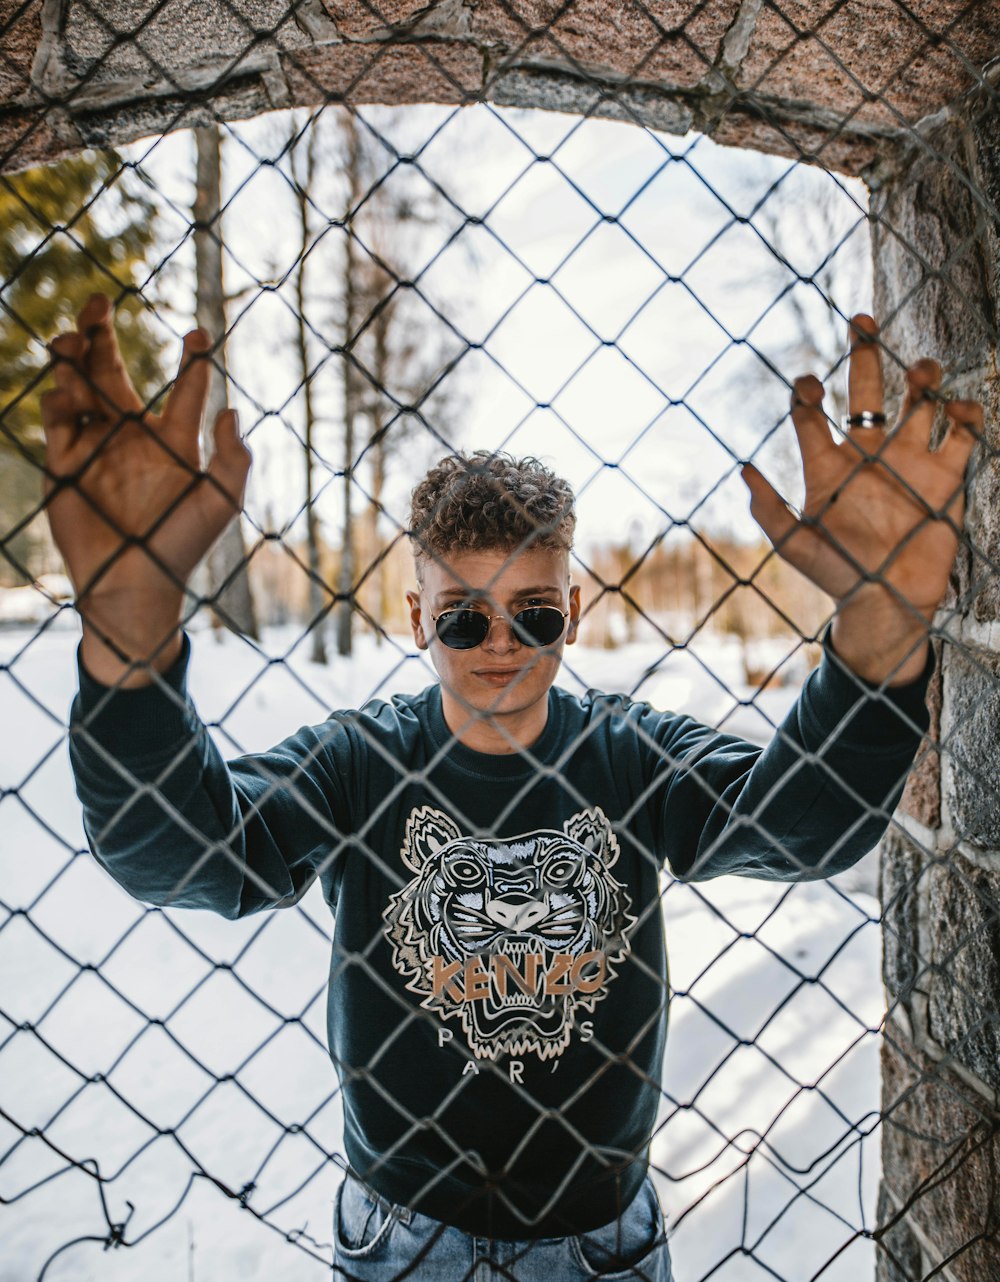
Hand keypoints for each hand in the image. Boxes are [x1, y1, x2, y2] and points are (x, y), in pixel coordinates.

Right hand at [42, 293, 251, 678]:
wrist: (134, 584)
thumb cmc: (184, 546)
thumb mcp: (222, 503)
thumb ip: (233, 458)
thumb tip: (231, 408)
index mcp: (175, 441)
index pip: (187, 389)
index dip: (194, 360)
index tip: (199, 334)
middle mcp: (133, 436)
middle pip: (115, 372)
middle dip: (103, 336)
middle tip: (100, 301)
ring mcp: (96, 447)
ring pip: (80, 386)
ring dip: (74, 357)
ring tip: (74, 335)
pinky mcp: (65, 464)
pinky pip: (59, 421)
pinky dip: (60, 401)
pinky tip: (68, 393)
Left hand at [741, 313, 982, 684]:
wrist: (886, 601)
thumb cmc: (835, 575)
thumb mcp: (794, 545)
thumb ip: (769, 509)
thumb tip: (743, 470)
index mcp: (829, 466)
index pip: (813, 416)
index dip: (807, 394)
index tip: (808, 386)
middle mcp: (869, 455)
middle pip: (867, 391)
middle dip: (864, 353)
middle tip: (860, 321)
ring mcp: (908, 462)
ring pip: (919, 402)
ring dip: (921, 377)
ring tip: (920, 374)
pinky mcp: (946, 477)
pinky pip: (961, 435)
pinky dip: (965, 415)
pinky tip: (957, 411)